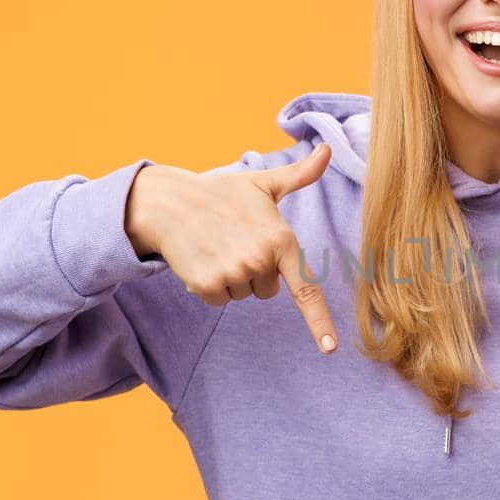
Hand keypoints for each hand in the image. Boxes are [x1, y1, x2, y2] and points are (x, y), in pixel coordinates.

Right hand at [126, 143, 338, 353]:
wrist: (169, 202)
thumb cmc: (222, 193)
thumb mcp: (263, 183)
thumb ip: (300, 175)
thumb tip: (328, 150)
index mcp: (281, 239)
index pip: (306, 288)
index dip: (319, 321)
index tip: (330, 348)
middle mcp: (260, 260)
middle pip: (268, 291)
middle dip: (255, 272)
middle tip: (235, 243)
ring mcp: (233, 274)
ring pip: (243, 295)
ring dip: (232, 278)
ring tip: (218, 247)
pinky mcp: (207, 285)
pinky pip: (219, 301)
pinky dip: (211, 285)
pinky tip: (203, 259)